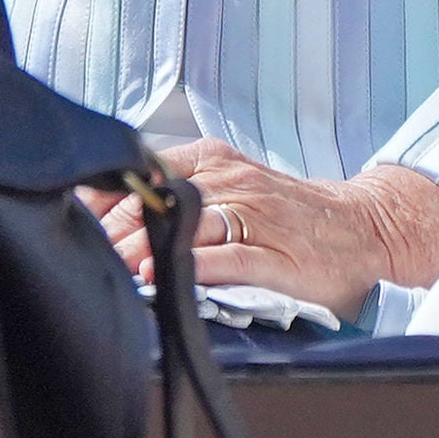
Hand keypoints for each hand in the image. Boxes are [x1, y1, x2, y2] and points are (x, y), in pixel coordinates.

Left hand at [97, 141, 438, 320]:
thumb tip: (107, 212)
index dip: (101, 200)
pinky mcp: (273, 254)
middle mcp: (230, 180)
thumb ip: (180, 192)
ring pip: (182, 225)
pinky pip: (223, 257)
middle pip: (153, 200)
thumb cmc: (290, 215)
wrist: (365, 227)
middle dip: (113, 233)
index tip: (73, 225)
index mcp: (213, 160)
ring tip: (112, 270)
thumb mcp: (232, 185)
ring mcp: (253, 215)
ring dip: (140, 249)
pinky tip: (160, 277)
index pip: (140, 172)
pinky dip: (188, 266)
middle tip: (84, 258)